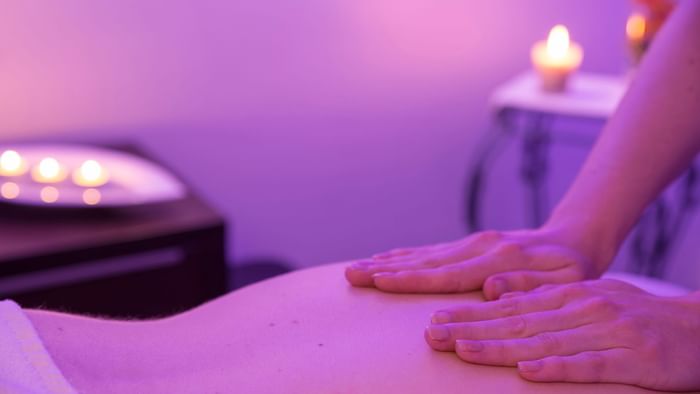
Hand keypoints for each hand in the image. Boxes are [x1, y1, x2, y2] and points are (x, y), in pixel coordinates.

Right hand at [345, 228, 607, 299]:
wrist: (574, 239)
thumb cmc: (573, 269)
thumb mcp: (567, 281)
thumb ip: (531, 285)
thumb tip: (491, 288)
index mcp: (500, 259)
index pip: (447, 274)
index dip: (410, 278)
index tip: (379, 279)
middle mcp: (480, 248)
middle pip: (425, 261)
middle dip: (386, 268)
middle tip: (352, 273)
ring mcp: (473, 244)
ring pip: (423, 254)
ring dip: (389, 261)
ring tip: (358, 267)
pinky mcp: (470, 245)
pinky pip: (432, 252)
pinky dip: (406, 256)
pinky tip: (387, 260)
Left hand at [424, 279, 699, 390]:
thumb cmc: (636, 315)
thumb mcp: (588, 299)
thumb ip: (544, 299)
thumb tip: (496, 295)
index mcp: (568, 296)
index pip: (509, 306)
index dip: (471, 314)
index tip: (436, 320)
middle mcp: (582, 309)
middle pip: (517, 321)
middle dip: (471, 328)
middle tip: (434, 334)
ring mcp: (608, 332)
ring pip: (544, 341)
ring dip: (501, 346)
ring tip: (464, 350)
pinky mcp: (635, 358)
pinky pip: (591, 366)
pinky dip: (558, 368)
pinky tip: (530, 372)